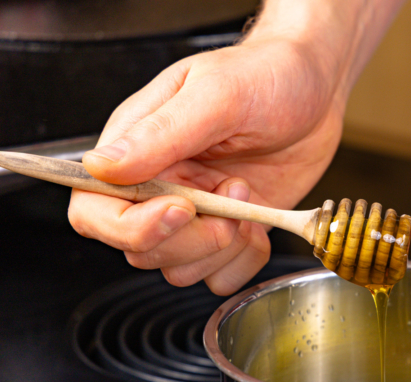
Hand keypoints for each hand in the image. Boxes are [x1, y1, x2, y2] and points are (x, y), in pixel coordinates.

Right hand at [68, 0, 402, 294]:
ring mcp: (195, 214)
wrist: (316, 88)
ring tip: (247, 198)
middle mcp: (159, 186)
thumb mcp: (217, 94)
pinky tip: (259, 222)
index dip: (131, 227)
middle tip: (232, 197)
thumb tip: (102, 166)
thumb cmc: (266, 75)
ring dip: (222, 248)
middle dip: (192, 239)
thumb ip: (161, 132)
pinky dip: (245, 260)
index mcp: (136, 147)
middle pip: (140, 251)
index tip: (182, 210)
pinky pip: (221, 276)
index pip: (94, 210)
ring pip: (180, 270)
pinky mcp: (228, 231)